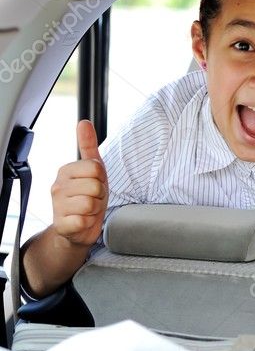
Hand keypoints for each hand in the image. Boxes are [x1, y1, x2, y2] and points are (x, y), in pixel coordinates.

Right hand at [49, 120, 107, 246]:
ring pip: (92, 204)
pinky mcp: (62, 224)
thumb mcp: (92, 169)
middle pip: (96, 186)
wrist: (77, 227)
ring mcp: (57, 206)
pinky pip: (85, 220)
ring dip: (96, 209)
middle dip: (100, 195)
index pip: (96, 167)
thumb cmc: (87, 196)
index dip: (101, 178)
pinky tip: (82, 221)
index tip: (94, 184)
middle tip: (92, 199)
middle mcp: (57, 186)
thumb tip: (84, 122)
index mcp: (66, 171)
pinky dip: (88, 223)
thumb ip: (88, 146)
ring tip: (88, 210)